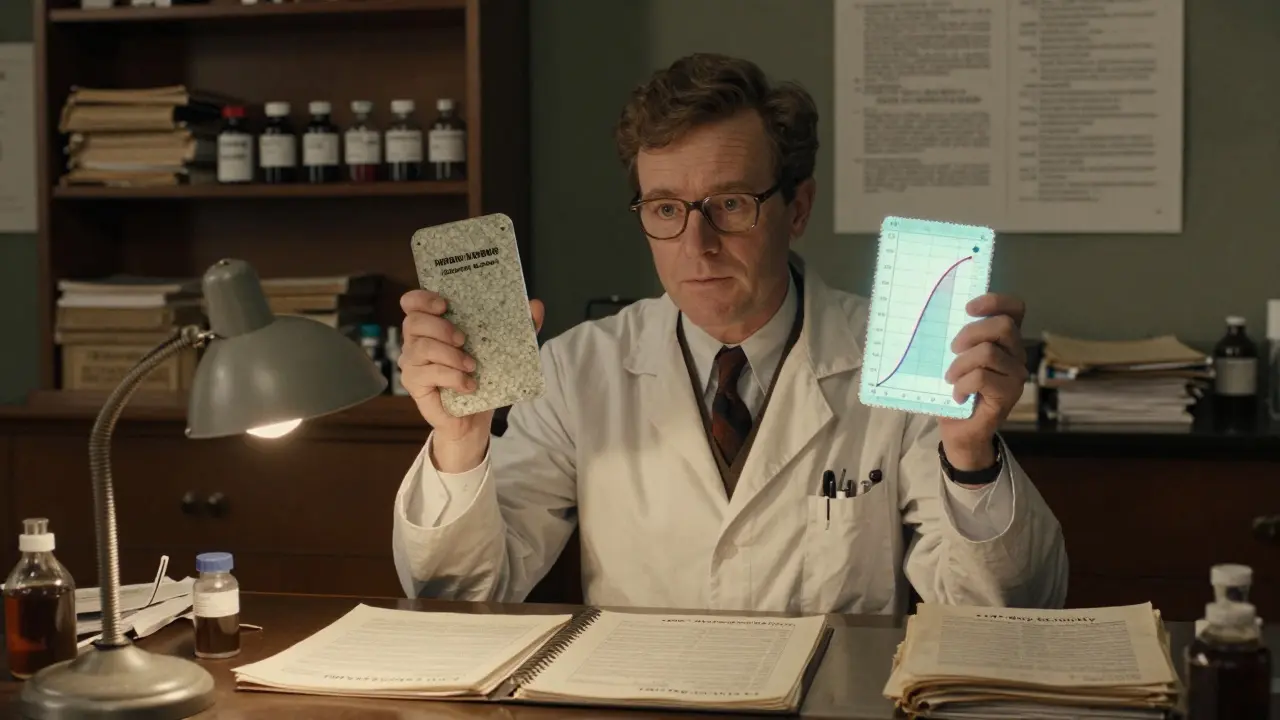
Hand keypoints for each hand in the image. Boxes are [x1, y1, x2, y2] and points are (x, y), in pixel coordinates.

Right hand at [399, 289, 544, 471]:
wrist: (472, 420)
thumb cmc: (481, 379)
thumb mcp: (504, 351)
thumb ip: (520, 327)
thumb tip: (536, 305)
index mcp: (431, 325)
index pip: (411, 302)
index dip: (423, 299)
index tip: (444, 305)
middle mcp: (416, 341)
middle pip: (414, 321)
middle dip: (442, 328)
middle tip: (464, 340)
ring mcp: (411, 362)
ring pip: (423, 347)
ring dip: (451, 355)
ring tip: (472, 366)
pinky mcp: (413, 383)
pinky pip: (429, 373)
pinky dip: (453, 377)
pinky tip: (469, 385)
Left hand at [938, 293, 1028, 469]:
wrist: (958, 430)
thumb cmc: (954, 389)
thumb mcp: (952, 358)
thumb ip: (956, 338)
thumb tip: (935, 314)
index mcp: (1005, 340)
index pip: (1014, 309)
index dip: (994, 301)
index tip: (967, 308)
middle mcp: (1016, 355)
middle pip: (1003, 326)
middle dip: (971, 333)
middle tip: (952, 349)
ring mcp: (1016, 375)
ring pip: (989, 353)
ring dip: (960, 364)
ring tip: (950, 378)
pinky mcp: (1009, 395)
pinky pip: (982, 377)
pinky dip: (963, 384)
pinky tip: (957, 395)